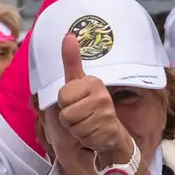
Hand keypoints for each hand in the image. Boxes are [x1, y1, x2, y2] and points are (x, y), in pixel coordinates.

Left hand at [54, 34, 131, 163]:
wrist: (112, 133)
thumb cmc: (91, 106)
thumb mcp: (79, 83)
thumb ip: (72, 61)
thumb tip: (68, 35)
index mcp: (93, 82)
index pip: (62, 96)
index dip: (65, 104)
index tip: (77, 102)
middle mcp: (102, 95)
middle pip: (66, 113)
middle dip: (70, 119)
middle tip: (83, 116)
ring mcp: (107, 114)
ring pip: (74, 126)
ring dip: (77, 130)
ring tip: (89, 125)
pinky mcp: (109, 131)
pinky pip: (84, 137)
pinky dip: (86, 139)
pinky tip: (95, 134)